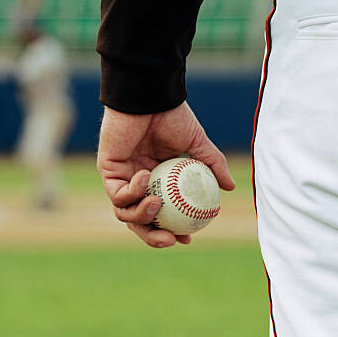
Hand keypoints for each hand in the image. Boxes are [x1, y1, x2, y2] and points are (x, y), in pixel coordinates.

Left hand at [97, 102, 235, 247]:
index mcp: (158, 181)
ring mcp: (121, 178)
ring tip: (157, 205)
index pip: (162, 215)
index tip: (187, 238)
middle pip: (140, 222)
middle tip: (170, 239)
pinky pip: (117, 193)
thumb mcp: (198, 144)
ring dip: (141, 216)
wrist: (150, 97)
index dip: (172, 231)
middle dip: (152, 237)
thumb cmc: (172, 116)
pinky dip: (132, 191)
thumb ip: (213, 165)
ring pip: (125, 213)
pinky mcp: (107, 170)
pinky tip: (146, 176)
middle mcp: (138, 183)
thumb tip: (230, 187)